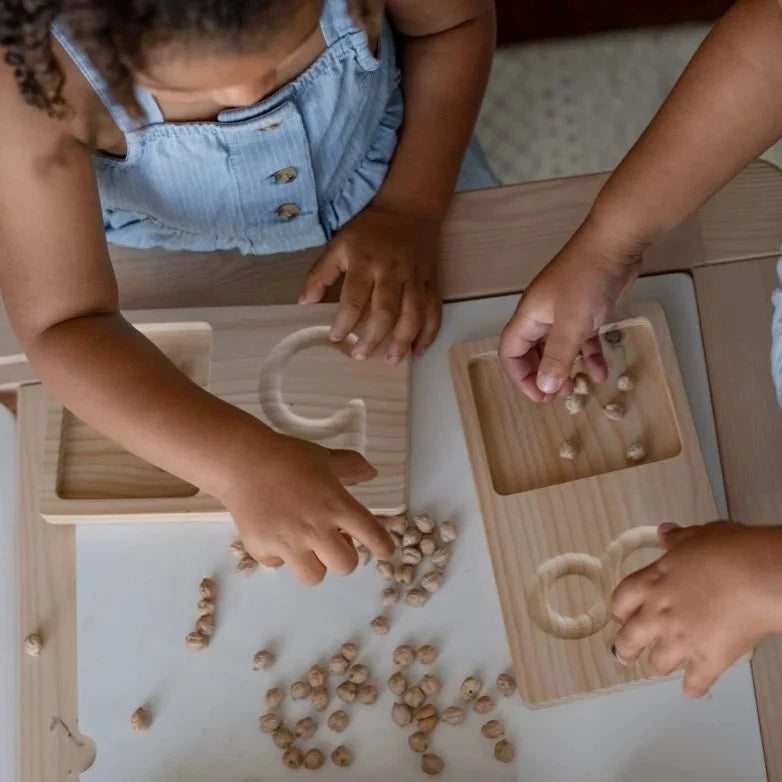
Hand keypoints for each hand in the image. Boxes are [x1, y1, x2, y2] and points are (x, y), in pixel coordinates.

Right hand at [220, 432, 394, 584]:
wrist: (242, 461)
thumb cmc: (287, 457)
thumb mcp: (324, 457)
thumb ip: (351, 467)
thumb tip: (372, 473)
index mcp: (337, 505)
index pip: (372, 535)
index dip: (383, 546)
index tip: (385, 551)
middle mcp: (316, 529)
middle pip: (346, 565)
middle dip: (343, 556)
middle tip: (333, 542)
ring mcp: (288, 543)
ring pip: (315, 576)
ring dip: (314, 562)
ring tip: (305, 545)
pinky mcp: (263, 550)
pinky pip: (279, 565)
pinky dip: (279, 555)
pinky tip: (274, 534)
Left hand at [299, 204, 441, 363]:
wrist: (409, 210)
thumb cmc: (369, 231)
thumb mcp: (339, 244)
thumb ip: (320, 273)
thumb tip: (304, 302)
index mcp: (366, 262)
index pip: (354, 298)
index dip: (344, 321)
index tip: (335, 337)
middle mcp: (392, 272)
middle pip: (385, 310)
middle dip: (373, 337)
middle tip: (359, 356)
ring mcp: (416, 279)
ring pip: (413, 314)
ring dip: (403, 340)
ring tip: (390, 360)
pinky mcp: (432, 282)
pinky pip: (434, 310)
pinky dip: (429, 333)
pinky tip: (419, 350)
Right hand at [498, 217, 641, 400]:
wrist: (616, 242)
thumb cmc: (588, 280)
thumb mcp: (572, 324)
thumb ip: (557, 357)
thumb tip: (544, 388)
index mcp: (529, 316)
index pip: (510, 352)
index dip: (520, 377)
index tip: (540, 396)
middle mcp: (542, 315)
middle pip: (532, 352)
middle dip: (542, 376)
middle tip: (559, 396)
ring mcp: (564, 311)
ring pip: (558, 347)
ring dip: (565, 368)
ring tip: (577, 387)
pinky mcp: (586, 308)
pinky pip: (582, 338)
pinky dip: (589, 355)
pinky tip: (602, 371)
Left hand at [612, 522, 781, 696]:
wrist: (757, 577)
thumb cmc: (730, 552)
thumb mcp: (697, 536)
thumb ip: (677, 539)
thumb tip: (664, 532)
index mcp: (651, 582)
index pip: (620, 601)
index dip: (620, 611)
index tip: (623, 615)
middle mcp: (658, 615)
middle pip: (628, 640)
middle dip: (625, 649)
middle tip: (624, 654)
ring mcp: (681, 640)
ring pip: (656, 664)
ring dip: (659, 664)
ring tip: (661, 664)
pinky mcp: (707, 661)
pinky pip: (694, 683)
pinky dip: (693, 687)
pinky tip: (692, 687)